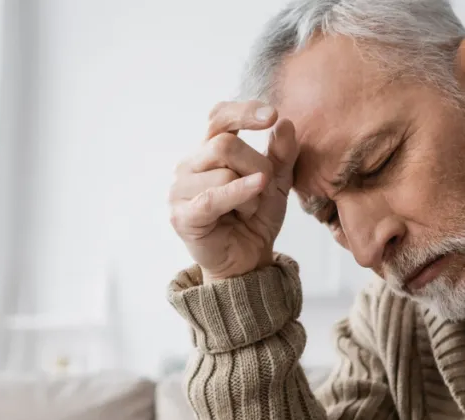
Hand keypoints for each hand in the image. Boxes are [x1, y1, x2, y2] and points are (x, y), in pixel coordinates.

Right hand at [169, 101, 299, 282]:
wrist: (247, 261)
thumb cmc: (255, 219)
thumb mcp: (277, 183)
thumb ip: (281, 154)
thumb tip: (285, 123)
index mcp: (208, 150)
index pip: (219, 117)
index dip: (243, 112)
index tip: (271, 115)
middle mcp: (189, 165)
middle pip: (225, 144)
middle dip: (256, 165)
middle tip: (265, 188)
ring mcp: (180, 189)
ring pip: (223, 172)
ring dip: (250, 193)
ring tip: (249, 211)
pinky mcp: (181, 215)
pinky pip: (213, 197)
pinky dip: (239, 193)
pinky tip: (256, 191)